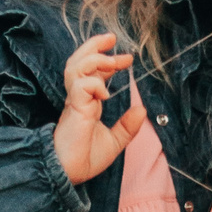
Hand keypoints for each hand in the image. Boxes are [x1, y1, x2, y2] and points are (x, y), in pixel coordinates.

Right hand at [51, 34, 144, 183]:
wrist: (69, 174)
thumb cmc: (85, 159)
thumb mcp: (114, 141)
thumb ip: (127, 126)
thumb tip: (142, 108)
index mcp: (85, 102)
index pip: (92, 71)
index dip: (108, 61)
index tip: (127, 59)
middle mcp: (77, 97)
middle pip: (78, 61)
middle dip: (95, 46)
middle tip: (113, 38)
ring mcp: (74, 102)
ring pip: (75, 67)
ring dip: (95, 58)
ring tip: (112, 59)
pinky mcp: (73, 109)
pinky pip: (80, 86)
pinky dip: (95, 84)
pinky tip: (106, 93)